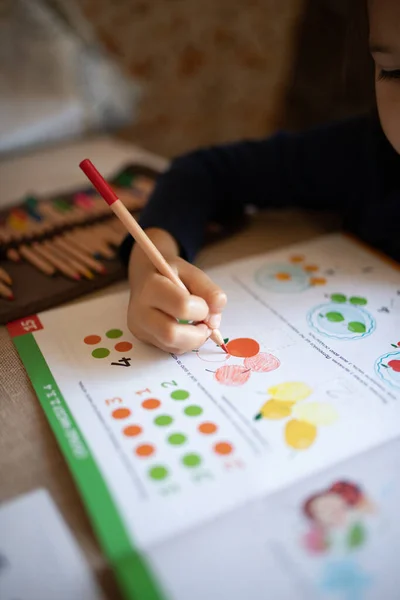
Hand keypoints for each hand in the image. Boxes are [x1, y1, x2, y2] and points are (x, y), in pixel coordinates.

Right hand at [127, 228, 226, 353]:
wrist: (145, 276)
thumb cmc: (169, 272)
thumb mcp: (191, 272)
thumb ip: (208, 290)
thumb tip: (215, 319)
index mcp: (151, 287)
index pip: (182, 306)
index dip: (202, 309)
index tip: (205, 304)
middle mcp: (140, 310)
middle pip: (171, 334)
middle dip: (198, 334)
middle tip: (207, 325)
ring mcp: (140, 328)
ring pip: (173, 347)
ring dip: (194, 340)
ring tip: (199, 325)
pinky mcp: (143, 338)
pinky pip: (171, 349)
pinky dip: (186, 342)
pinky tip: (186, 328)